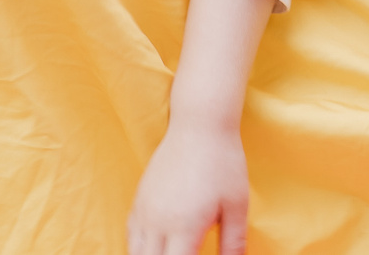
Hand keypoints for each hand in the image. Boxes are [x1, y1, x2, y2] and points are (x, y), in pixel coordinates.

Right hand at [126, 115, 250, 254]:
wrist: (199, 126)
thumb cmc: (223, 164)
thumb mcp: (237, 206)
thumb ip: (233, 243)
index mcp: (184, 227)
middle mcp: (158, 223)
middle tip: (186, 254)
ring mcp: (145, 211)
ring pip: (136, 253)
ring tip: (169, 253)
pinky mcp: (139, 200)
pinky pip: (131, 235)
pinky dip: (139, 248)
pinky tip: (154, 248)